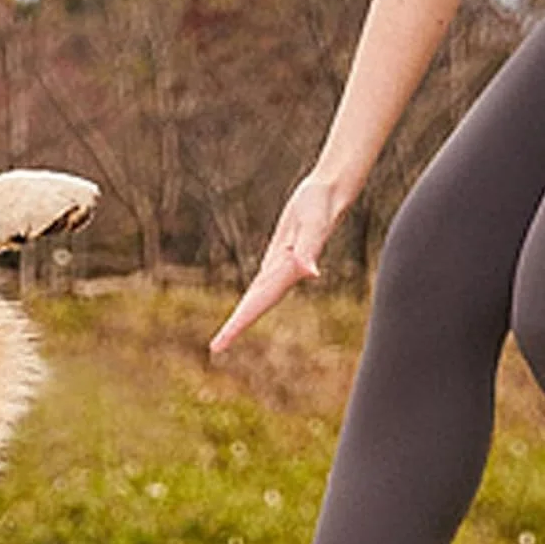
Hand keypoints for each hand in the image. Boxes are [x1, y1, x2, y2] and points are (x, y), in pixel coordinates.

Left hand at [209, 176, 338, 353]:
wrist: (329, 194)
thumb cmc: (320, 207)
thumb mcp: (312, 226)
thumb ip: (309, 249)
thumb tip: (309, 272)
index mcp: (286, 273)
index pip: (257, 303)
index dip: (239, 323)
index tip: (221, 343)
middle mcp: (283, 274)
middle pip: (255, 305)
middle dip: (237, 326)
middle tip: (216, 349)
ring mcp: (282, 266)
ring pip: (258, 295)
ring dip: (245, 314)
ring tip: (229, 334)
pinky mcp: (281, 255)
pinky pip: (263, 281)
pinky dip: (254, 296)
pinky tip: (250, 302)